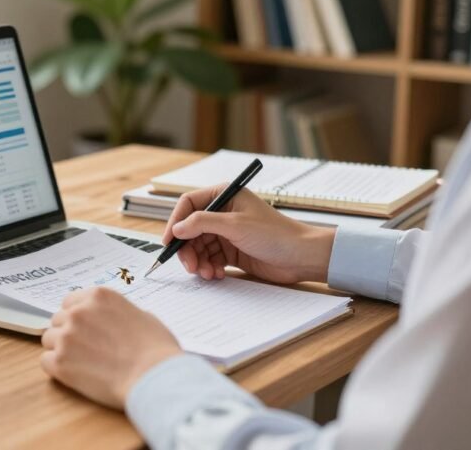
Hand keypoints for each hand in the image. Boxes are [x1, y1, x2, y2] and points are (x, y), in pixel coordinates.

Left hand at [40, 287, 182, 409]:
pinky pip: (46, 361)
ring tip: (81, 363)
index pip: (70, 302)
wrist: (153, 376)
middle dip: (68, 333)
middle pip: (58, 320)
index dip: (76, 316)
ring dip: (61, 349)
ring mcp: (67, 336)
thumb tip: (110, 320)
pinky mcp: (60, 362)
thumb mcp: (141, 316)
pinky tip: (74, 374)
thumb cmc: (155, 349)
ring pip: (49, 339)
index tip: (83, 329)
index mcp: (98, 296)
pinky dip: (57, 368)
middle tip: (84, 349)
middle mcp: (78, 312)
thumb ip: (117, 313)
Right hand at [162, 185, 335, 284]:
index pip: (188, 204)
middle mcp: (223, 212)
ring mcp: (227, 232)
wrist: (301, 257)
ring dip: (198, 261)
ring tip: (207, 273)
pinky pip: (210, 258)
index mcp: (224, 196)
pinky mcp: (232, 251)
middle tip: (190, 265)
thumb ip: (202, 223)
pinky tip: (217, 274)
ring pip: (199, 246)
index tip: (169, 241)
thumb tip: (176, 228)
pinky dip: (209, 267)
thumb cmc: (275, 233)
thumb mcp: (234, 225)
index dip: (175, 222)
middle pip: (190, 229)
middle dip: (187, 248)